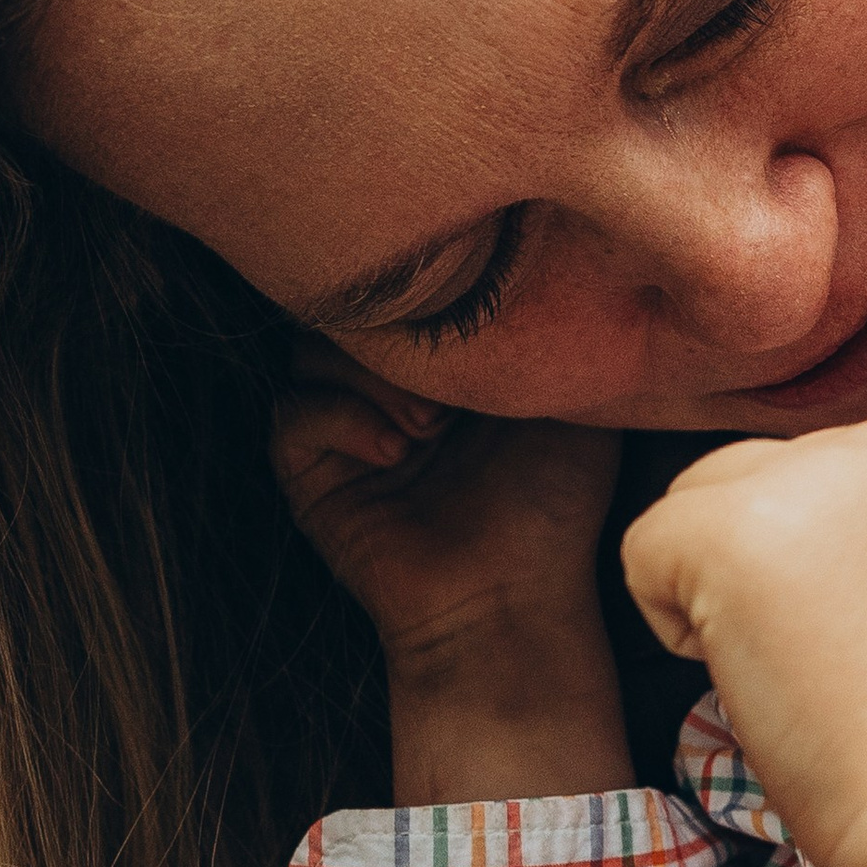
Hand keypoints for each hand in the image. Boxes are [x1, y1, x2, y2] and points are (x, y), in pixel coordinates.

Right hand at [273, 338, 633, 802]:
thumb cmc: (555, 507)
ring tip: (432, 424)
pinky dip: (340, 417)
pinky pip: (292, 415)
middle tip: (455, 376)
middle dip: (398, 331)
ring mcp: (348, 433)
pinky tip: (397, 449)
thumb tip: (556, 268)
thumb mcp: (575, 402)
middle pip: (353, 316)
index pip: (408, 293)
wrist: (514, 599)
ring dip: (369, 375)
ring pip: (311, 354)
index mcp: (447, 366)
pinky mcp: (314, 479)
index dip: (432, 295)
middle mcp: (390, 393)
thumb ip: (560, 333)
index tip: (482, 326)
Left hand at [620, 409, 866, 866]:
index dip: (848, 566)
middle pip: (784, 472)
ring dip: (731, 581)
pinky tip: (752, 679)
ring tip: (803, 674)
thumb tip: (823, 550)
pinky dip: (672, 620)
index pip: (858, 473)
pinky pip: (649, 544)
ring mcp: (825, 470)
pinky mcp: (742, 525)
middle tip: (843, 668)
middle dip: (787, 563)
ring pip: (713, 494)